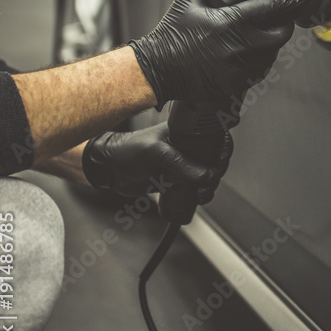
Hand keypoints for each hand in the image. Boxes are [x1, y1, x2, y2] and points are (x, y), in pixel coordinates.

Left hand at [81, 122, 232, 198]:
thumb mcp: (154, 153)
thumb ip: (179, 162)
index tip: (221, 159)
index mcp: (182, 132)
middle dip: (216, 171)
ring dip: (209, 185)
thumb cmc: (125, 151)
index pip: (211, 137)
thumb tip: (204, 174)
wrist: (108, 170)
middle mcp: (184, 147)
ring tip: (202, 192)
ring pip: (205, 174)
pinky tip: (197, 197)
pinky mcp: (174, 179)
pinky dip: (199, 193)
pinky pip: (193, 186)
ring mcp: (180, 164)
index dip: (221, 147)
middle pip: (212, 158)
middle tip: (210, 180)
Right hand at [129, 0, 304, 108]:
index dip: (289, 0)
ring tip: (262, 32)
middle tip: (280, 15)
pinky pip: (260, 71)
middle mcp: (239, 48)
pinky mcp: (236, 85)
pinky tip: (251, 51)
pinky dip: (261, 60)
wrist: (157, 70)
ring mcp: (239, 69)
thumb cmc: (171, 33)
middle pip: (281, 34)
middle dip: (284, 23)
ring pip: (272, 54)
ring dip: (272, 42)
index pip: (272, 9)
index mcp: (230, 23)